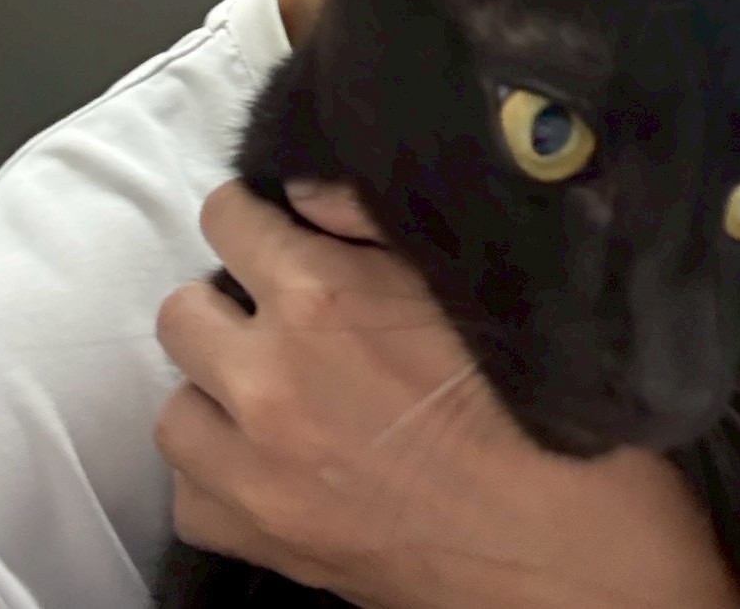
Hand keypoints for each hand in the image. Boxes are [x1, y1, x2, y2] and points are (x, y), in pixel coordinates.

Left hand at [154, 179, 739, 608]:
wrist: (565, 546)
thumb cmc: (531, 406)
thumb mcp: (461, 280)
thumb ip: (366, 220)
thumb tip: (302, 193)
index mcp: (319, 296)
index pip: (224, 218)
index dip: (251, 215)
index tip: (272, 230)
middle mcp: (268, 378)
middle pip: (181, 310)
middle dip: (226, 301)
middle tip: (276, 313)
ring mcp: (255, 469)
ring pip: (174, 405)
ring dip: (214, 390)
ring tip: (268, 389)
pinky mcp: (263, 541)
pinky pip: (189, 494)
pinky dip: (216, 473)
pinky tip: (264, 459)